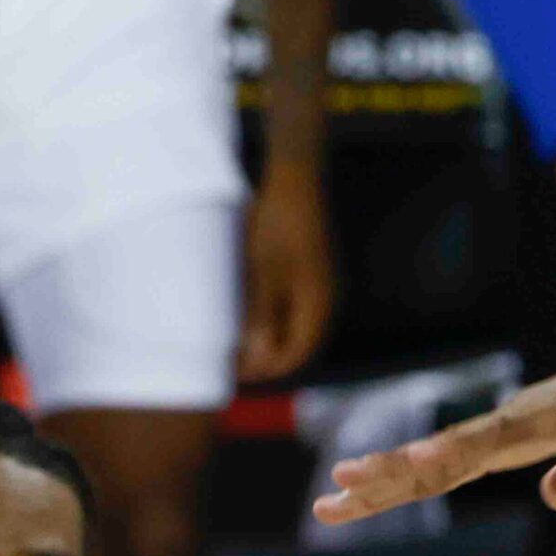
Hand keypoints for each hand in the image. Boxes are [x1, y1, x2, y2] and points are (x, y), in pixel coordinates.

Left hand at [240, 162, 336, 381]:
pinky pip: (295, 309)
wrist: (294, 181)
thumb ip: (263, 316)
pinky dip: (274, 320)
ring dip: (270, 340)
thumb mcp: (263, 272)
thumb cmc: (276, 225)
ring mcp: (320, 285)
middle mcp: (325, 298)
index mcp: (317, 302)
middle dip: (268, 358)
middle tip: (230, 361)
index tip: (233, 375)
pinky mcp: (310, 273)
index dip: (267, 370)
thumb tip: (260, 358)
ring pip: (297, 327)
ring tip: (236, 342)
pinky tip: (251, 314)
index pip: (298, 354)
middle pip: (300, 344)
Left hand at [312, 327, 555, 523]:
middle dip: (380, 483)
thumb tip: (555, 496)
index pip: (448, 465)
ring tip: (347, 484)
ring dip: (399, 469)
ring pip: (452, 452)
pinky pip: (496, 442)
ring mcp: (533, 415)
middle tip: (325, 506)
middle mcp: (517, 421)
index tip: (348, 498)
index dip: (397, 482)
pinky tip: (421, 463)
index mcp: (527, 434)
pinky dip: (454, 451)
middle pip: (437, 461)